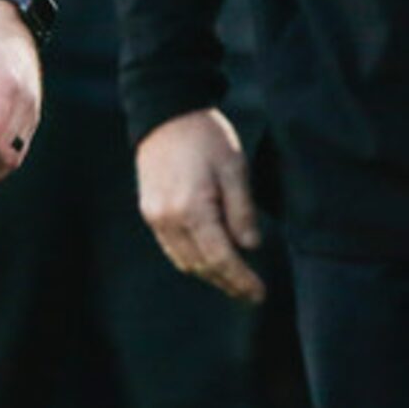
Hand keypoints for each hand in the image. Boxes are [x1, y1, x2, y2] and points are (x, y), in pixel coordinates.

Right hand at [135, 108, 265, 303]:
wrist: (166, 113)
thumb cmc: (205, 137)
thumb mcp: (234, 168)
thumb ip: (241, 211)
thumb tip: (250, 247)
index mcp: (191, 208)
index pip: (220, 258)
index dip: (241, 280)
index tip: (259, 294)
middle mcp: (168, 218)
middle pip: (200, 265)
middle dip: (227, 282)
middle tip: (252, 294)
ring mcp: (155, 216)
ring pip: (184, 261)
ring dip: (210, 274)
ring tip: (234, 279)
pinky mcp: (149, 211)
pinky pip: (172, 247)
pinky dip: (192, 258)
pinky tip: (209, 257)